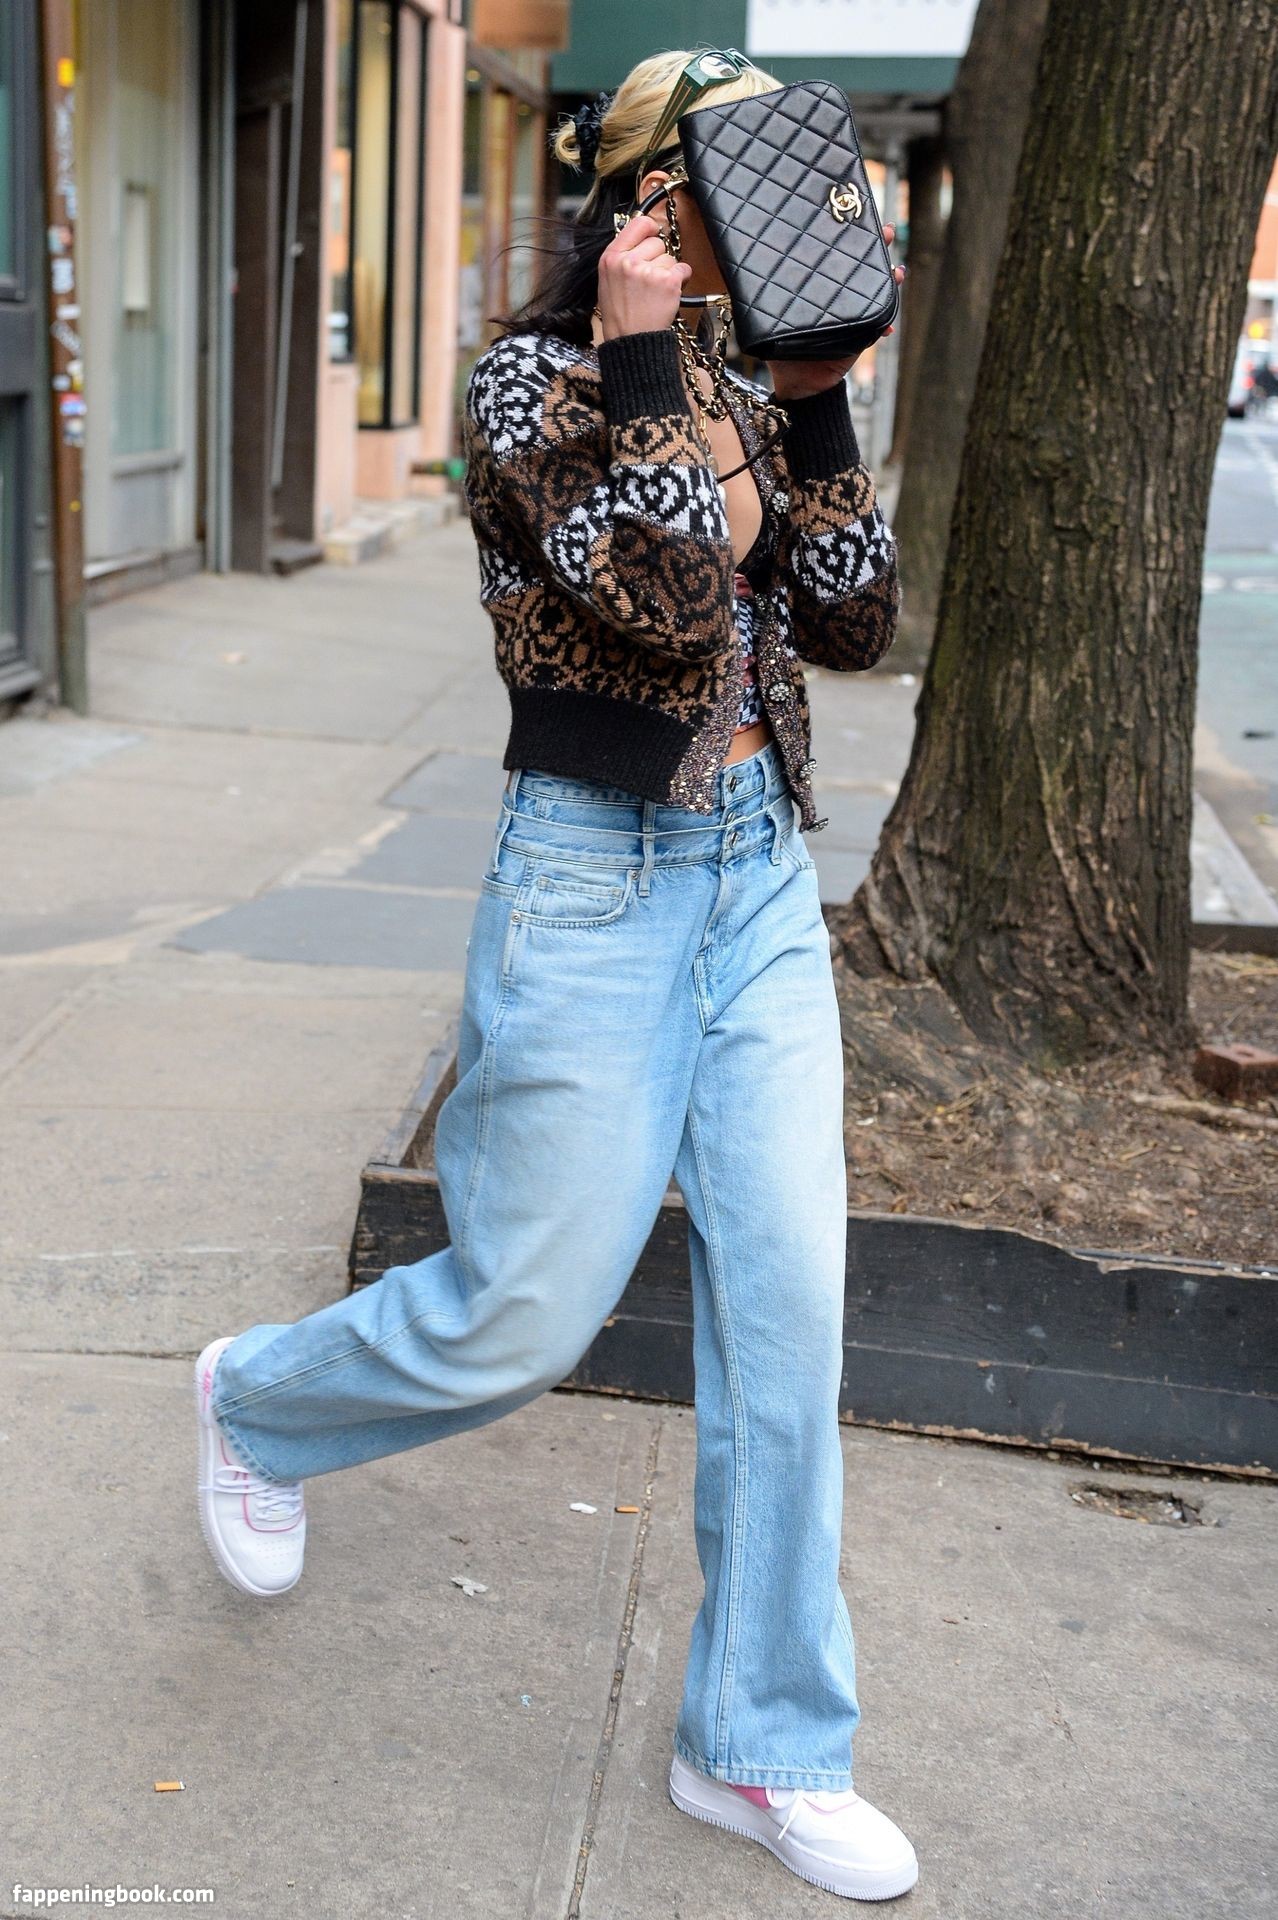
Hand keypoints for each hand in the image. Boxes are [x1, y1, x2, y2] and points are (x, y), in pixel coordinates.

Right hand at [597, 213, 692, 340]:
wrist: (630, 342)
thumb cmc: (620, 315)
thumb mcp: (608, 280)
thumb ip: (622, 257)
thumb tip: (644, 236)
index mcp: (610, 258)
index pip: (638, 224)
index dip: (650, 227)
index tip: (653, 234)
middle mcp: (628, 262)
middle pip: (657, 242)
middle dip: (658, 258)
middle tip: (649, 280)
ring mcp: (648, 271)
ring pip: (670, 257)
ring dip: (668, 272)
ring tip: (655, 292)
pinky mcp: (667, 281)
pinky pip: (683, 268)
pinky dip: (681, 280)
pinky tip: (668, 293)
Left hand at [767, 223, 905, 400]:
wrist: (796, 383)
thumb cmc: (781, 348)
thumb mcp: (766, 317)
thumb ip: (756, 296)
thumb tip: (734, 272)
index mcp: (821, 286)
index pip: (836, 253)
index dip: (847, 234)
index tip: (854, 212)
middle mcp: (842, 295)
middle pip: (864, 265)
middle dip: (877, 247)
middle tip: (884, 230)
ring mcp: (855, 315)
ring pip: (877, 291)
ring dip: (889, 281)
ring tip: (896, 271)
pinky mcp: (861, 338)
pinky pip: (876, 328)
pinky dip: (883, 326)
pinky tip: (887, 324)